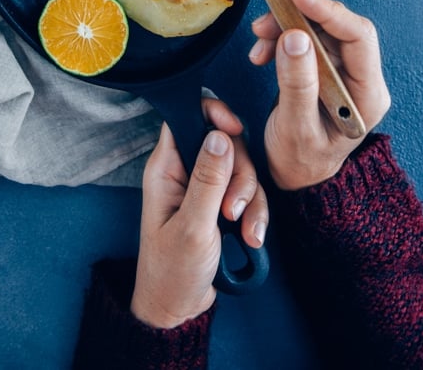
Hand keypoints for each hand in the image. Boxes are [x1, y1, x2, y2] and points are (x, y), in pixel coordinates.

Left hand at [129, 98, 267, 328]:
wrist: (176, 309)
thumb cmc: (172, 271)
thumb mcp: (193, 226)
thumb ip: (208, 180)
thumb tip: (219, 135)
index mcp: (167, 168)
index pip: (187, 117)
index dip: (213, 115)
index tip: (235, 130)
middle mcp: (184, 172)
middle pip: (225, 144)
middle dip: (241, 175)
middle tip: (232, 210)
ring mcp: (204, 189)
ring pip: (241, 171)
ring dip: (251, 201)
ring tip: (244, 232)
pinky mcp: (220, 206)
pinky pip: (247, 196)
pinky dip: (255, 215)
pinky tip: (252, 239)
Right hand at [249, 0, 390, 190]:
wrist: (294, 175)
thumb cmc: (300, 160)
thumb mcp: (295, 128)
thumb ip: (297, 84)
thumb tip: (295, 36)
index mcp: (367, 95)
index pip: (359, 37)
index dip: (328, 11)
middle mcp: (360, 79)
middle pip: (337, 27)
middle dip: (298, 17)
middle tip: (265, 22)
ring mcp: (343, 73)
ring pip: (318, 29)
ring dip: (285, 27)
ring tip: (259, 40)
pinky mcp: (324, 69)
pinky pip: (305, 38)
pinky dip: (281, 37)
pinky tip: (263, 51)